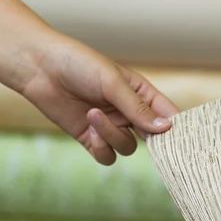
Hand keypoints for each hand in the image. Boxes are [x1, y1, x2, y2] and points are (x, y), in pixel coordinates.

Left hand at [21, 35, 179, 165]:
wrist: (39, 68)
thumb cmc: (79, 64)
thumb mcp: (113, 83)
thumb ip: (138, 108)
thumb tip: (165, 128)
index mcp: (141, 93)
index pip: (167, 114)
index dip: (176, 127)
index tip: (181, 138)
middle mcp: (128, 113)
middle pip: (151, 137)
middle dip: (150, 141)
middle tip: (148, 140)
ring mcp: (110, 127)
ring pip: (127, 147)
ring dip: (113, 135)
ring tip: (94, 114)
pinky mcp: (90, 139)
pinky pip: (107, 155)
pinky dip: (101, 147)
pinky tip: (89, 130)